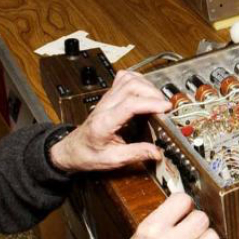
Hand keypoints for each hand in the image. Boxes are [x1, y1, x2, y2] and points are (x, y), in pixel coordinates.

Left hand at [50, 70, 169, 172]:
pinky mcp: (109, 96)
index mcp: (105, 122)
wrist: (73, 149)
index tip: (165, 108)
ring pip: (128, 79)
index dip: (151, 103)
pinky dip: (138, 79)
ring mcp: (106, 99)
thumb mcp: (113, 160)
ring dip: (146, 85)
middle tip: (164, 107)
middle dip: (152, 93)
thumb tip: (157, 151)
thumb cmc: (88, 154)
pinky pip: (123, 78)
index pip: (130, 104)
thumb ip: (136, 154)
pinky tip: (145, 89)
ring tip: (157, 99)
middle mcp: (105, 106)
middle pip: (131, 86)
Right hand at [100, 194, 219, 238]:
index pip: (183, 200)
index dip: (184, 204)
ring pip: (213, 238)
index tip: (183, 210)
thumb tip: (183, 207)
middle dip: (196, 222)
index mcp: (151, 230)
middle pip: (202, 218)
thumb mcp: (136, 238)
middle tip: (189, 230)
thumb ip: (161, 222)